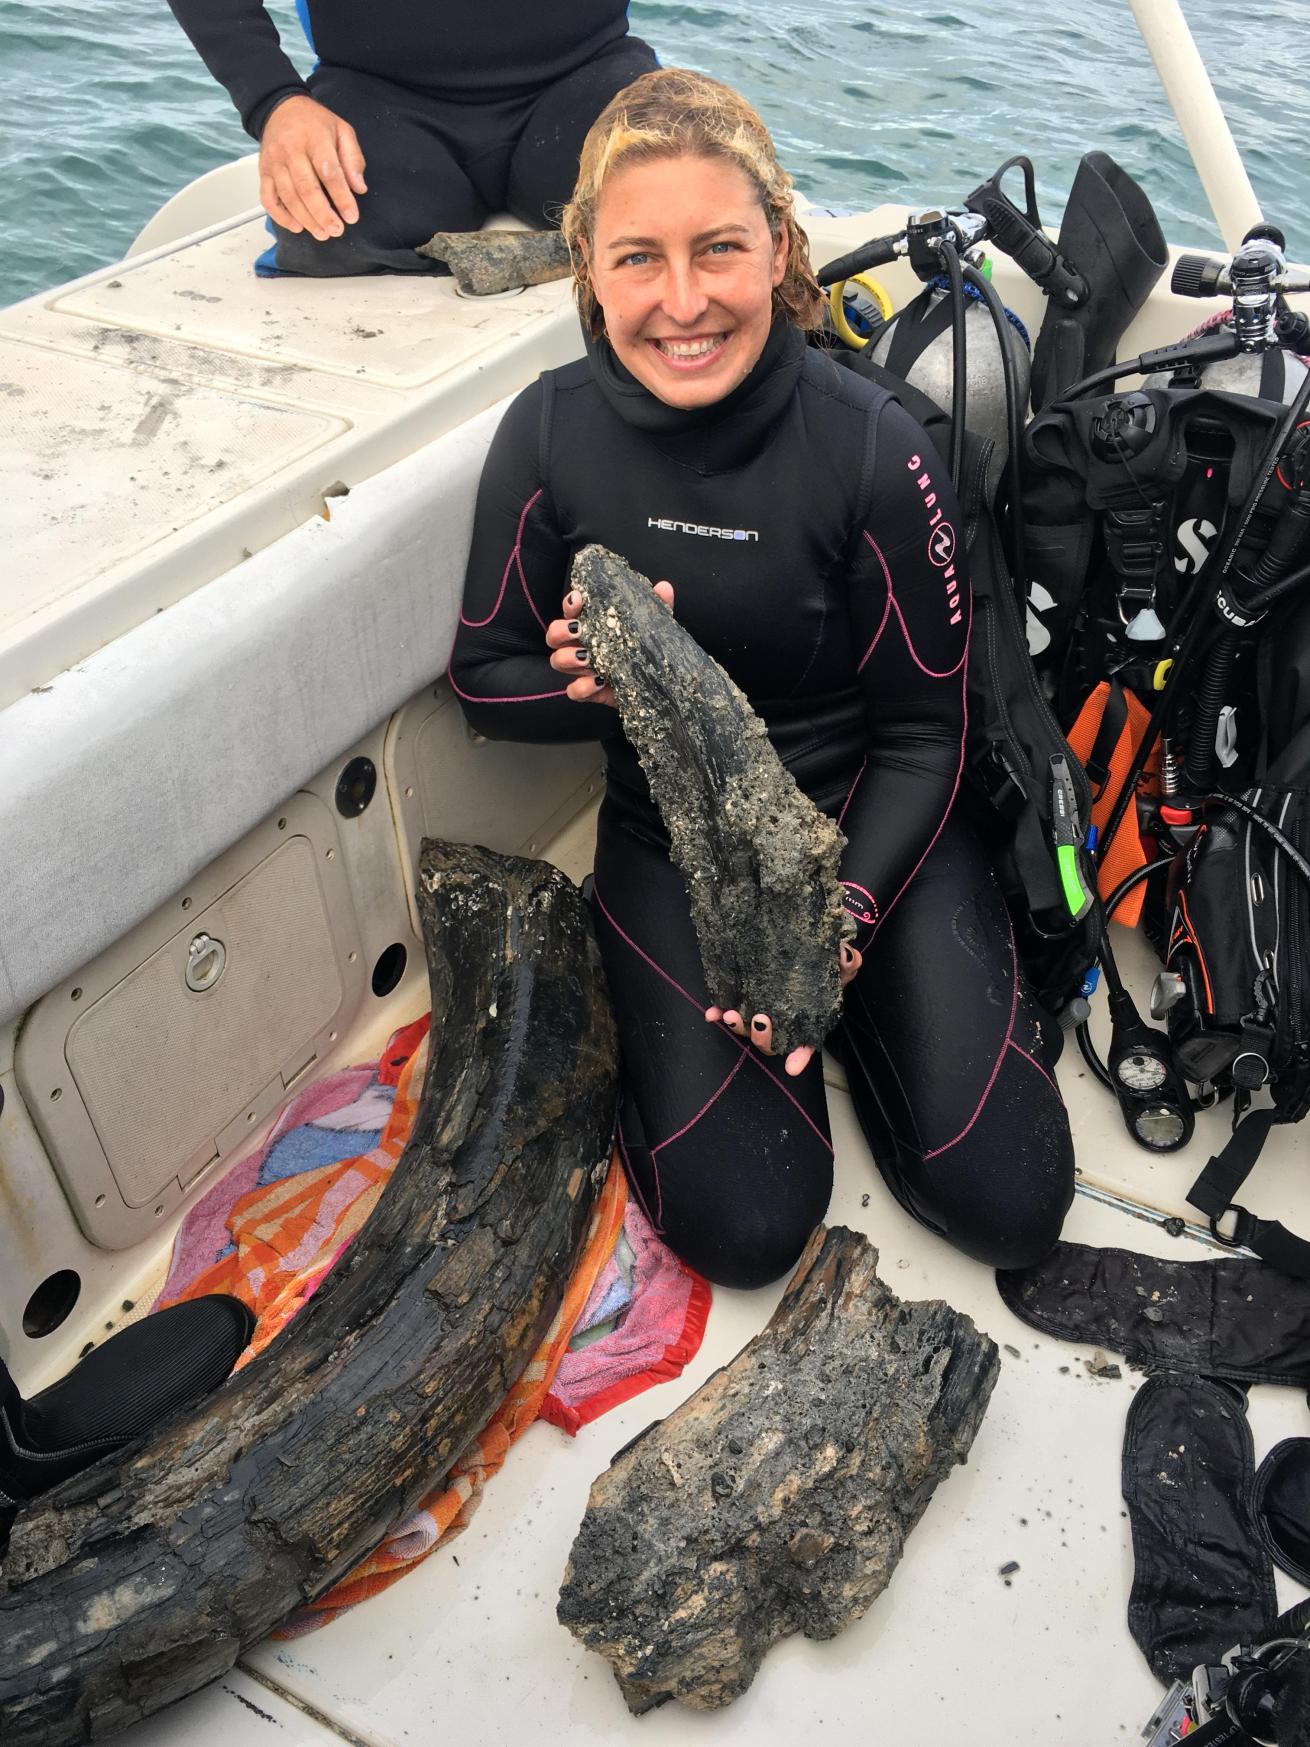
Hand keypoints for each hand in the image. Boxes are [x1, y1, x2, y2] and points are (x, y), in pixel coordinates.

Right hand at [259, 95, 366, 241]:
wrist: (281, 108)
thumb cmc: (315, 123)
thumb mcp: (342, 130)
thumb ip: (353, 158)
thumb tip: (359, 188)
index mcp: (314, 138)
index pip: (328, 172)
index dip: (341, 197)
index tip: (351, 216)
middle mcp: (291, 150)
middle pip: (306, 188)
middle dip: (322, 214)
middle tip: (336, 230)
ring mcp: (274, 162)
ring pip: (288, 196)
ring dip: (306, 219)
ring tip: (322, 233)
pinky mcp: (263, 171)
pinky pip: (268, 198)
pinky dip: (280, 216)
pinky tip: (296, 226)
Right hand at [546, 580, 674, 703]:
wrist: (659, 684)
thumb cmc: (648, 649)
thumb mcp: (655, 626)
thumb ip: (657, 606)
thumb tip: (664, 587)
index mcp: (592, 623)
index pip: (572, 609)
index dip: (570, 603)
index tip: (578, 600)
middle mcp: (582, 644)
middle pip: (554, 635)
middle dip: (560, 631)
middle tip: (578, 630)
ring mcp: (583, 669)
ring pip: (557, 661)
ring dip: (567, 658)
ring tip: (587, 658)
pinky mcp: (590, 691)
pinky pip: (574, 691)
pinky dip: (581, 687)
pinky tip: (599, 682)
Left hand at [705, 941, 862, 1075]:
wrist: (795, 946)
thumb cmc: (821, 964)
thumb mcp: (839, 963)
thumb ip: (847, 963)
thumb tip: (845, 955)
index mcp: (807, 1020)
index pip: (806, 1043)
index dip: (800, 1056)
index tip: (792, 1067)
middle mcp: (782, 1022)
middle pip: (771, 1042)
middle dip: (763, 1038)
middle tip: (761, 1021)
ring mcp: (761, 1013)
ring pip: (748, 1031)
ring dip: (738, 1028)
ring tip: (731, 1016)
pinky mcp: (743, 1001)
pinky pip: (728, 1012)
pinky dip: (719, 1014)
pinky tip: (712, 1012)